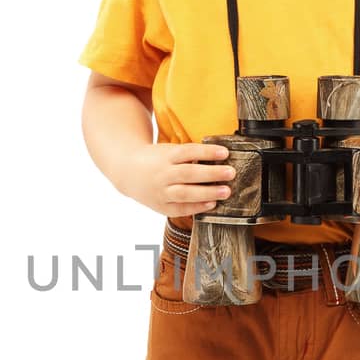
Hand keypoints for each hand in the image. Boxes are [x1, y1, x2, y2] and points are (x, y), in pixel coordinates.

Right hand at [121, 141, 235, 217]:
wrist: (128, 172)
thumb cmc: (156, 160)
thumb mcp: (169, 151)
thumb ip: (189, 155)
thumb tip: (220, 157)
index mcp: (166, 156)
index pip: (188, 152)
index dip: (207, 152)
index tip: (225, 152)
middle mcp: (163, 174)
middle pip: (188, 173)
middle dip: (211, 174)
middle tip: (231, 173)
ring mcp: (161, 191)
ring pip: (185, 193)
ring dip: (207, 193)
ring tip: (226, 191)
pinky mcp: (161, 206)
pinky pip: (180, 208)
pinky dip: (197, 207)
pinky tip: (212, 204)